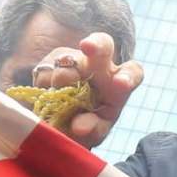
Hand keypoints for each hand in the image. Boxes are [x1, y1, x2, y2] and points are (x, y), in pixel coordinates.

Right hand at [31, 34, 143, 149]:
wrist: (61, 117)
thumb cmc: (88, 125)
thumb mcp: (95, 131)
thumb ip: (92, 129)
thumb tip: (79, 126)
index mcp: (118, 84)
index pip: (132, 73)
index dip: (128, 76)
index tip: (121, 84)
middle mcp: (100, 66)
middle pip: (103, 45)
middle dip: (96, 44)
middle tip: (88, 47)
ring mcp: (75, 60)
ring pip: (66, 62)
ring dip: (61, 81)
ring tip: (58, 102)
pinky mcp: (50, 62)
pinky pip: (44, 72)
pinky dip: (44, 88)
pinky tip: (47, 98)